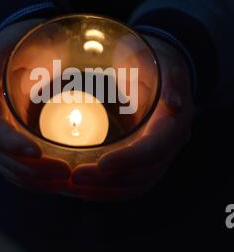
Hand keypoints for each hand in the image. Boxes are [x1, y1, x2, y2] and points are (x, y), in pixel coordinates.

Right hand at [0, 19, 70, 191]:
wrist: (37, 47)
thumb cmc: (25, 41)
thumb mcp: (11, 41)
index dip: (11, 144)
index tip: (37, 152)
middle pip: (5, 158)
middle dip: (33, 170)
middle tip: (66, 171)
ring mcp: (9, 137)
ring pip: (15, 170)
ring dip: (39, 181)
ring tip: (69, 181)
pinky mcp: (23, 144)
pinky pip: (26, 171)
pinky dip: (42, 181)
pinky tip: (63, 182)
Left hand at [71, 35, 194, 199]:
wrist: (156, 66)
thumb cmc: (151, 60)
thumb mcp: (158, 61)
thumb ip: (169, 79)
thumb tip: (175, 104)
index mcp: (174, 123)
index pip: (154, 150)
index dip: (129, 160)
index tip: (101, 164)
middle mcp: (168, 145)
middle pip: (142, 174)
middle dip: (109, 180)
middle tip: (77, 176)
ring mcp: (157, 155)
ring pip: (135, 184)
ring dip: (106, 190)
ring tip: (76, 186)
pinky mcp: (143, 159)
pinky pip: (129, 182)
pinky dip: (109, 190)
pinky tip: (86, 190)